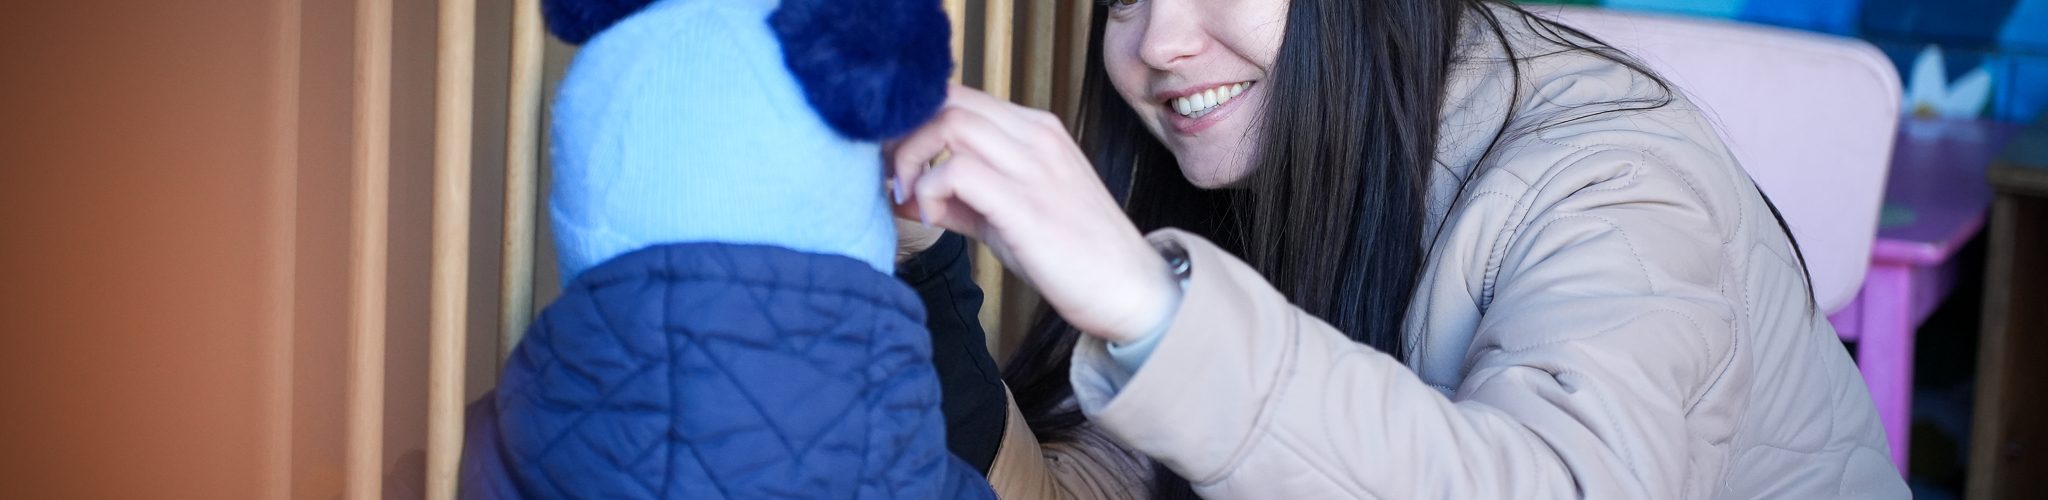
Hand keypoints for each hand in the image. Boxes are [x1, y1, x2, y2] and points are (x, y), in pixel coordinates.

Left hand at [888, 84, 1178, 343]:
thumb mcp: (1010, 214)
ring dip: (912, 160)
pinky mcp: (1026, 203)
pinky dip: (930, 192)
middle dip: (904, 135)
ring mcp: (1034, 166)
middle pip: (947, 99)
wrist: (1130, 290)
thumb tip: (904, 193)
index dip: (915, 123)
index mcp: (1035, 130)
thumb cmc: (1072, 254)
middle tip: (894, 178)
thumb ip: (961, 197)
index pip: (959, 96)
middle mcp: (1035, 136)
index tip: (897, 162)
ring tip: (912, 199)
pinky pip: (956, 171)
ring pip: (948, 124)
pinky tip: (934, 220)